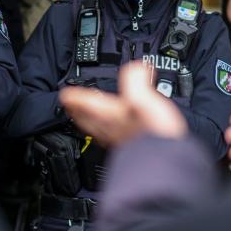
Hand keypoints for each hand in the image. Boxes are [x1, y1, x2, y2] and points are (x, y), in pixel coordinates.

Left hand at [59, 62, 186, 146]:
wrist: (164, 162)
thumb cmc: (152, 133)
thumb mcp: (143, 98)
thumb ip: (136, 80)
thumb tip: (137, 68)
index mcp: (109, 113)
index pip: (85, 102)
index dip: (74, 96)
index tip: (65, 94)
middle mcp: (110, 128)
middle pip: (86, 119)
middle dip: (77, 111)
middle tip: (70, 107)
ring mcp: (119, 141)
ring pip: (97, 130)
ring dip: (89, 122)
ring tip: (87, 118)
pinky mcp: (131, 150)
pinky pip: (112, 138)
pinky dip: (107, 133)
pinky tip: (115, 133)